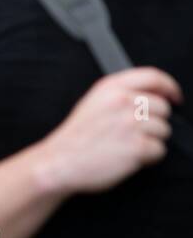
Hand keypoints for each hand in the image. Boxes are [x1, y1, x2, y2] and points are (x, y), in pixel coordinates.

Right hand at [33, 68, 180, 195]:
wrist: (61, 160)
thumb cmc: (77, 136)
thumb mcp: (93, 102)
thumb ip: (121, 93)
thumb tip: (151, 95)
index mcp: (110, 87)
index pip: (153, 76)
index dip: (169, 87)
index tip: (174, 97)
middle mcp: (122, 102)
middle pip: (163, 107)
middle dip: (155, 122)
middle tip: (136, 132)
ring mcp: (131, 124)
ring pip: (164, 130)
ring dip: (151, 140)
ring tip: (128, 144)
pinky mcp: (137, 146)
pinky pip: (160, 150)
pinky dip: (148, 157)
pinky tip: (129, 155)